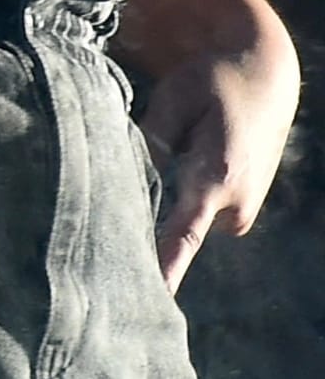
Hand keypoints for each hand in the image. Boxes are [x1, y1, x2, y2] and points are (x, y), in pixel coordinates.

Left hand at [142, 15, 298, 292]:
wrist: (266, 77)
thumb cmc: (213, 82)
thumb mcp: (174, 97)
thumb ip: (150, 140)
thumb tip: (124, 178)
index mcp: (217, 176)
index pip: (184, 235)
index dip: (164, 268)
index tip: (151, 300)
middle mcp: (235, 202)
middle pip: (175, 230)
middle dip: (145, 225)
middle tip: (113, 214)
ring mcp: (243, 210)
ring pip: (186, 220)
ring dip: (168, 201)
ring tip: (175, 152)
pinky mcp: (241, 210)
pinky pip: (201, 216)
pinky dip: (184, 200)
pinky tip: (183, 165)